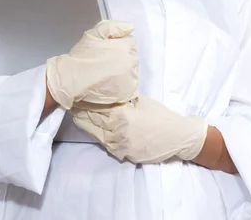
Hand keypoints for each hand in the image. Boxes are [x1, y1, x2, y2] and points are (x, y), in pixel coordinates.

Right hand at [46, 20, 138, 109]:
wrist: (72, 79)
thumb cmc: (81, 56)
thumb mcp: (94, 34)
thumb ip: (114, 27)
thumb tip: (130, 27)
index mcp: (125, 47)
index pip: (131, 43)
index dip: (120, 45)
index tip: (109, 50)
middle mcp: (131, 63)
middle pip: (132, 57)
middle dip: (122, 58)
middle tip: (107, 62)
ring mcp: (130, 79)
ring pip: (132, 72)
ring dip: (124, 71)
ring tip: (107, 73)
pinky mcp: (127, 93)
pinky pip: (131, 86)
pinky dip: (124, 84)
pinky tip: (111, 83)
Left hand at [72, 95, 206, 163]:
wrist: (178, 137)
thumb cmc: (161, 116)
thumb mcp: (142, 102)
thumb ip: (125, 100)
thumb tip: (112, 94)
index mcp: (122, 115)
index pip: (98, 109)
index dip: (86, 103)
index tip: (77, 97)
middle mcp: (118, 131)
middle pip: (95, 122)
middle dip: (83, 115)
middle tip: (72, 106)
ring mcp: (122, 145)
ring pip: (99, 135)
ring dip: (89, 127)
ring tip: (77, 118)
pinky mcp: (126, 155)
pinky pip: (109, 146)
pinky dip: (101, 138)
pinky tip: (95, 131)